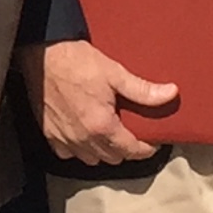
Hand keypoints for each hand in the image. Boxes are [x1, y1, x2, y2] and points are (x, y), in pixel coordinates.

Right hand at [20, 40, 174, 164]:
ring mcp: (64, 138)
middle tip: (132, 134)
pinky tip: (83, 135)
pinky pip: (68, 153)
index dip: (146, 149)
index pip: (131, 151)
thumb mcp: (114, 72)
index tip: (152, 142)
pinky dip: (79, 149)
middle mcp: (83, 138)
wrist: (41, 53)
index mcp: (102, 126)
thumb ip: (142, 89)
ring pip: (91, 159)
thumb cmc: (76, 61)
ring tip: (109, 135)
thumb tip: (171, 93)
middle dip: (125, 149)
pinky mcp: (48, 133)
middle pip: (113, 158)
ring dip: (103, 152)